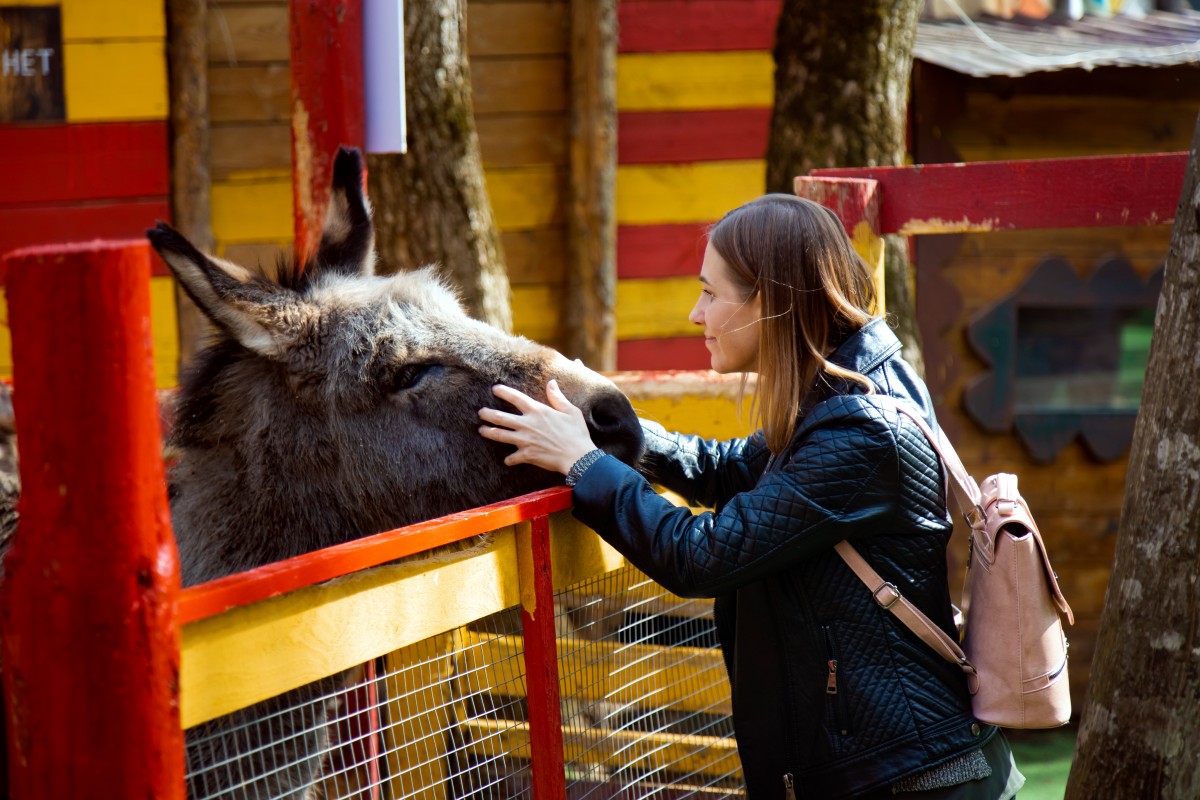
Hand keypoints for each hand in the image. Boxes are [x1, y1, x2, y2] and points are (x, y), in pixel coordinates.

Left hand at [478, 380, 598, 473]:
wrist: (578, 456)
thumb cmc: (576, 433)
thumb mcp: (571, 411)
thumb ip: (557, 397)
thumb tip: (551, 382)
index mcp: (537, 411)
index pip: (515, 398)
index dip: (503, 392)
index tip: (494, 389)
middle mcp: (527, 424)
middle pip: (500, 417)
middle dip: (487, 414)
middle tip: (481, 412)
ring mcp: (525, 440)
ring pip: (500, 435)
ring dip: (488, 432)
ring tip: (481, 430)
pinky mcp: (527, 455)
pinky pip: (512, 458)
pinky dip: (509, 459)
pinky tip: (507, 460)